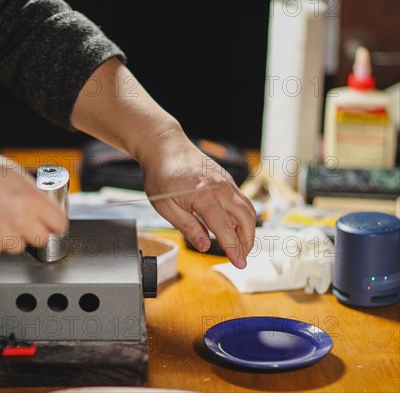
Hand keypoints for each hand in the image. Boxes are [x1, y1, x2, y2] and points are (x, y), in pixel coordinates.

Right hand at [0, 153, 67, 255]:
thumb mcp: (11, 171)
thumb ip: (30, 189)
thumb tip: (43, 199)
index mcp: (30, 199)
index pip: (59, 223)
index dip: (55, 222)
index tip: (51, 221)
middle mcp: (20, 220)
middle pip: (43, 239)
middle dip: (37, 231)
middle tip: (27, 222)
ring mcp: (3, 236)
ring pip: (20, 246)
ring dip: (14, 237)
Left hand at [140, 137, 255, 268]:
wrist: (164, 147)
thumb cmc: (161, 175)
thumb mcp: (166, 207)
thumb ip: (187, 227)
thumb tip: (204, 246)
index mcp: (203, 195)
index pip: (225, 228)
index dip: (234, 248)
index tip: (239, 263)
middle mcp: (220, 187)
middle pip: (246, 218)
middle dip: (247, 241)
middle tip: (241, 257)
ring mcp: (225, 181)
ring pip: (248, 209)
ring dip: (248, 229)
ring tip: (240, 245)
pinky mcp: (226, 179)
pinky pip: (241, 200)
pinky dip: (243, 216)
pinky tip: (233, 227)